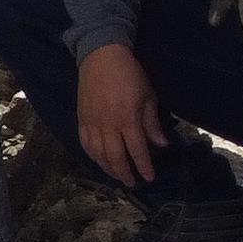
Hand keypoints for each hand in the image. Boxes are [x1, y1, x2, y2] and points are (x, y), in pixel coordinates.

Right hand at [74, 44, 162, 187]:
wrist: (101, 58)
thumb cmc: (130, 75)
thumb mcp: (148, 96)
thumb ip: (152, 123)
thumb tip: (161, 144)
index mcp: (128, 119)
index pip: (137, 150)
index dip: (143, 166)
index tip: (149, 177)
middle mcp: (109, 126)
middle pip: (116, 157)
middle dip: (125, 173)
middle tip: (132, 183)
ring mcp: (92, 124)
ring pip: (99, 154)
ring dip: (108, 168)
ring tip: (117, 176)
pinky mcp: (82, 120)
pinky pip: (86, 144)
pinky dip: (93, 156)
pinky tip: (99, 161)